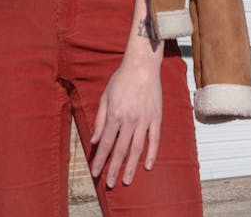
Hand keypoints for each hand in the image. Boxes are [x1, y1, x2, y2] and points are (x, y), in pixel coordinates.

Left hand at [90, 59, 161, 186]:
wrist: (142, 66)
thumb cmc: (121, 80)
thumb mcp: (105, 97)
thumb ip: (100, 120)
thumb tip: (94, 140)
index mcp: (115, 114)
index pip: (106, 143)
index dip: (100, 160)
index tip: (95, 172)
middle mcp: (129, 120)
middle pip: (120, 150)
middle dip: (114, 169)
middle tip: (109, 184)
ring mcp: (144, 120)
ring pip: (137, 149)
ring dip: (131, 167)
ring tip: (126, 181)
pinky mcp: (156, 118)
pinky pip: (154, 140)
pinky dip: (151, 154)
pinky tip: (147, 167)